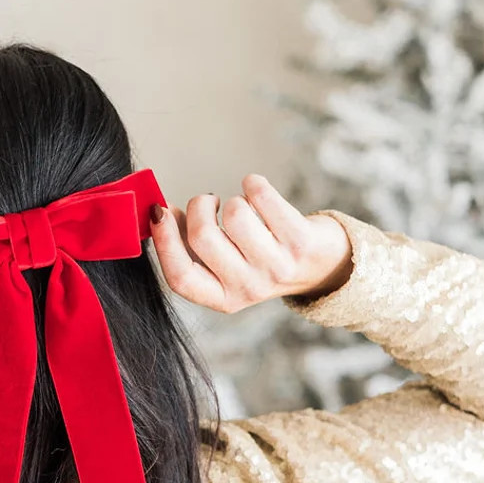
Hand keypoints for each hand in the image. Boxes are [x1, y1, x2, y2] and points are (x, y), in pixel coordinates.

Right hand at [149, 174, 352, 312]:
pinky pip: (262, 196)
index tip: (159, 211)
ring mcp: (277, 267)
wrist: (324, 265)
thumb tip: (160, 213)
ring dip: (232, 199)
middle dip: (198, 206)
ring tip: (241, 206)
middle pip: (203, 236)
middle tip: (208, 202)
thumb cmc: (261, 257)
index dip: (165, 240)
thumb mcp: (225, 267)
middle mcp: (249, 288)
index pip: (180, 277)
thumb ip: (192, 248)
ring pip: (234, 213)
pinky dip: (253, 183)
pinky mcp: (300, 242)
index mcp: (223, 299)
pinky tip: (257, 191)